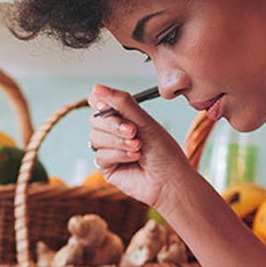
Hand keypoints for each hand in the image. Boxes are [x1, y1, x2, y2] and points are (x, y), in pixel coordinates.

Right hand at [86, 84, 196, 209]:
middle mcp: (113, 131)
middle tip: (133, 131)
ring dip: (119, 141)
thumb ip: (122, 103)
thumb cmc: (164, 151)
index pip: (98, 101)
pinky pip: (100, 154)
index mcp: (123, 116)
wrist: (171, 179)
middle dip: (114, 124)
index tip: (108, 105)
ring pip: (95, 137)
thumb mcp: (145, 121)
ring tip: (138, 147)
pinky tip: (135, 158)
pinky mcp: (106, 166)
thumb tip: (96, 87)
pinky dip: (119, 154)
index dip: (100, 102)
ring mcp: (108, 149)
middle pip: (95, 119)